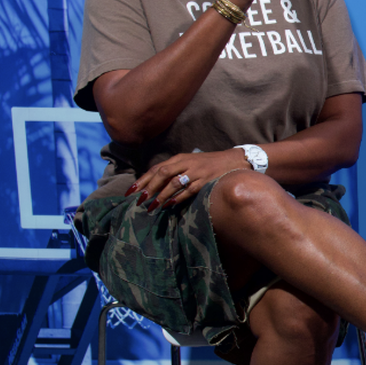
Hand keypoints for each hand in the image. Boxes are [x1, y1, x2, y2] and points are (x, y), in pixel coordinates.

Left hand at [127, 149, 249, 211]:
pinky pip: (188, 190)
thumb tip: (155, 186)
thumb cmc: (209, 164)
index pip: (157, 168)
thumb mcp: (190, 163)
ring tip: (152, 206)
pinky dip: (178, 198)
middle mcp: (186, 163)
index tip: (131, 191)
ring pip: (174, 182)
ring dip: (161, 195)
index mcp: (179, 158)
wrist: (234, 160)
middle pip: (162, 173)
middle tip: (139, 200)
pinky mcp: (206, 180)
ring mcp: (196, 171)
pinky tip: (169, 204)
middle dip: (149, 187)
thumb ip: (174, 171)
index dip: (143, 179)